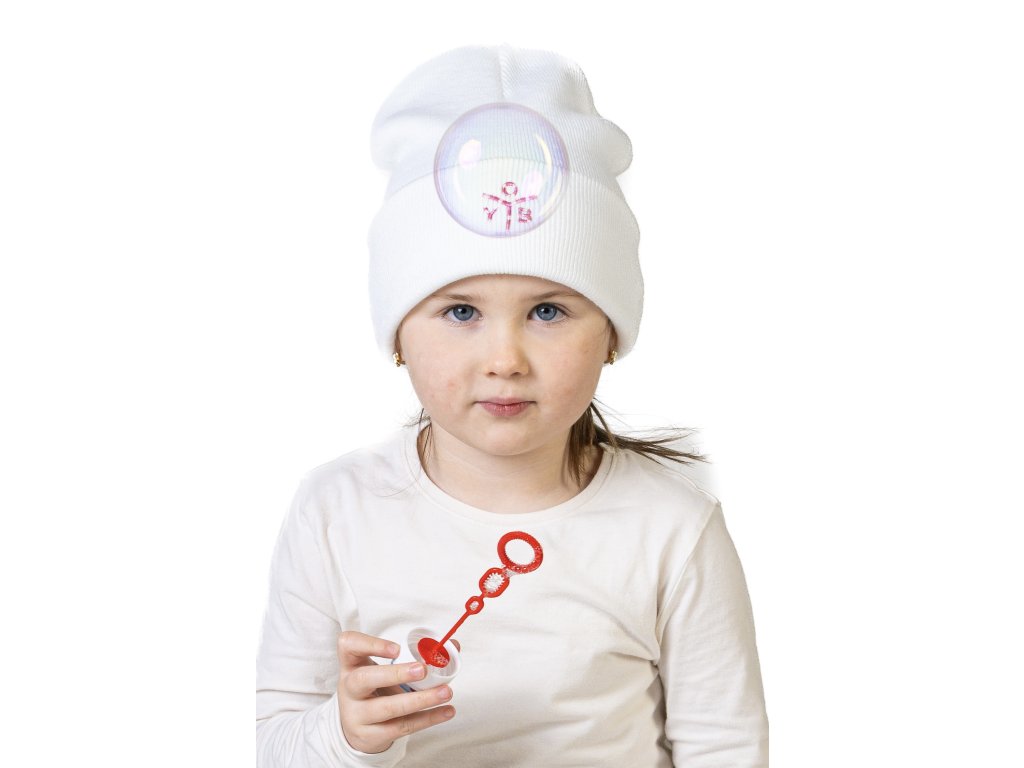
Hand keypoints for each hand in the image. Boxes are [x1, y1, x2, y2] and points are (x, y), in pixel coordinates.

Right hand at [336, 631, 456, 753]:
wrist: (358, 726)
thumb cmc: (376, 689)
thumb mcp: (385, 669)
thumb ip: (417, 656)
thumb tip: (452, 646)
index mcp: (352, 664)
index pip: (349, 645)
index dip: (370, 645)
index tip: (397, 649)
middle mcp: (349, 688)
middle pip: (364, 679)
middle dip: (396, 674)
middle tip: (423, 669)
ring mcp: (356, 714)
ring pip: (387, 708)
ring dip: (421, 700)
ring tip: (446, 692)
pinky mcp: (370, 735)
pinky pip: (401, 726)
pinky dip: (427, 718)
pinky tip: (445, 711)